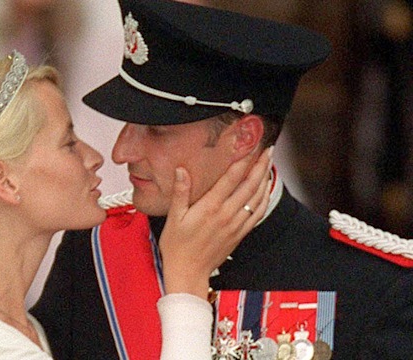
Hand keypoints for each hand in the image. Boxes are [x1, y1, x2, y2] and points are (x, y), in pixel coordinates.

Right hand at [159, 147, 273, 298]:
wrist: (188, 272)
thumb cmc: (176, 245)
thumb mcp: (173, 217)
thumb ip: (180, 192)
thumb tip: (182, 170)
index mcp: (210, 207)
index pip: (232, 178)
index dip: (244, 160)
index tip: (251, 145)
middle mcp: (227, 214)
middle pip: (250, 184)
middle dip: (260, 164)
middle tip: (268, 148)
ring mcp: (236, 224)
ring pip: (257, 197)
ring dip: (265, 178)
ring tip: (269, 162)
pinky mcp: (240, 233)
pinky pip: (258, 212)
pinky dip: (265, 198)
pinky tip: (266, 188)